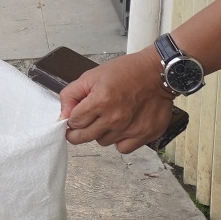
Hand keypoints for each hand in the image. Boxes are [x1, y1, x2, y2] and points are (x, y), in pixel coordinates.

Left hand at [58, 50, 173, 152]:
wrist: (157, 73)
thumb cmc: (127, 71)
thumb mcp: (92, 76)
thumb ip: (72, 95)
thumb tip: (63, 114)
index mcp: (100, 101)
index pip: (73, 122)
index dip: (71, 119)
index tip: (74, 118)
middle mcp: (114, 118)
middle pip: (84, 137)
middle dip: (79, 131)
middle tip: (84, 124)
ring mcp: (129, 129)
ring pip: (102, 142)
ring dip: (101, 133)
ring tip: (109, 118)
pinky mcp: (143, 135)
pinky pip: (122, 148)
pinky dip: (119, 140)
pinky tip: (121, 128)